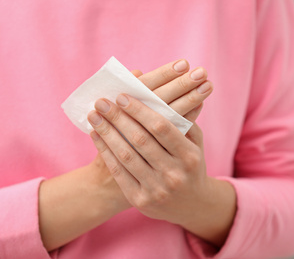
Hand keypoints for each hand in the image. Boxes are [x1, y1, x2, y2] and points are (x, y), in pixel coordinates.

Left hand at [88, 95, 209, 224]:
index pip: (161, 127)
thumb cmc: (190, 166)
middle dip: (118, 118)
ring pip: (126, 155)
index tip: (122, 96)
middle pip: (140, 140)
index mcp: (189, 156)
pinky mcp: (140, 200)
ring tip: (94, 115)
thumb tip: (172, 93)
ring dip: (107, 133)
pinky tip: (96, 136)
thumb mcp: (195, 144)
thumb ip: (186, 120)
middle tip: (102, 102)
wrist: (190, 205)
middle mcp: (174, 174)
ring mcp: (157, 189)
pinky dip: (105, 151)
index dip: (140, 111)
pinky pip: (119, 172)